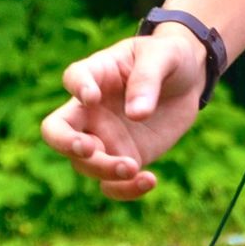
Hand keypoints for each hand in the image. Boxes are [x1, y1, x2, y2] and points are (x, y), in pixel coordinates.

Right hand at [39, 29, 209, 200]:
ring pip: (84, 163)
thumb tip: (136, 114)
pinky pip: (112, 184)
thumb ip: (147, 79)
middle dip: (65, 143)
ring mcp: (104, 137)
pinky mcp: (125, 157)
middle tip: (88, 149)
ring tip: (133, 167)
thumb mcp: (165, 56)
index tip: (92, 97)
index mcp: (97, 74)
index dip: (77, 89)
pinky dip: (125, 190)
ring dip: (103, 170)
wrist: (187, 83)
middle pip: (57, 130)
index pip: (74, 78)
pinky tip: (149, 180)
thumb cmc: (169, 59)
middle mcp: (91, 110)